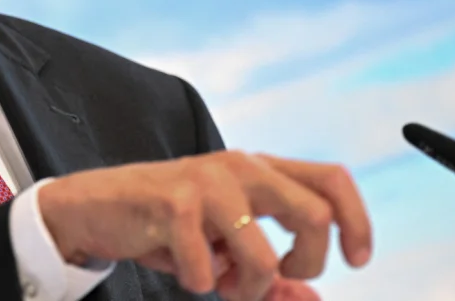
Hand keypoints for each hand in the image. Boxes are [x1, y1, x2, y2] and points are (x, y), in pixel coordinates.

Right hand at [37, 151, 371, 300]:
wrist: (97, 207)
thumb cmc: (168, 225)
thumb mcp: (225, 248)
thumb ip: (271, 271)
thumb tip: (312, 298)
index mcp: (262, 170)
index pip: (333, 180)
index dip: (358, 221)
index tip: (357, 260)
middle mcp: (242, 167)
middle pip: (315, 216)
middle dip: (306, 264)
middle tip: (277, 278)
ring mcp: (208, 180)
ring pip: (264, 255)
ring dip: (248, 288)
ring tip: (223, 283)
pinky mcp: (173, 201)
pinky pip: (207, 268)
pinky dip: (200, 282)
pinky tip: (185, 268)